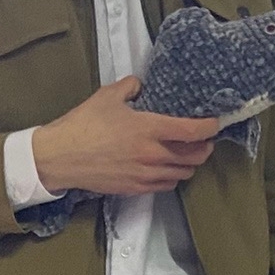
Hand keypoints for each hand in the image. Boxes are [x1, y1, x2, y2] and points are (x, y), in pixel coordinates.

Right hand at [31, 77, 219, 196]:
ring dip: (190, 163)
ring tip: (186, 153)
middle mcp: (153, 155)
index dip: (209, 127)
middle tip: (204, 139)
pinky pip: (167, 185)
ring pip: (184, 173)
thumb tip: (140, 86)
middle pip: (195, 156)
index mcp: (149, 129)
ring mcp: (146, 175)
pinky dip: (173, 176)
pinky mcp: (137, 188)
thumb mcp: (106, 97)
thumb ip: (130, 87)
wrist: (59, 158)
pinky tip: (167, 167)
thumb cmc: (81, 127)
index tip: (215, 123)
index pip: (193, 131)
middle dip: (204, 147)